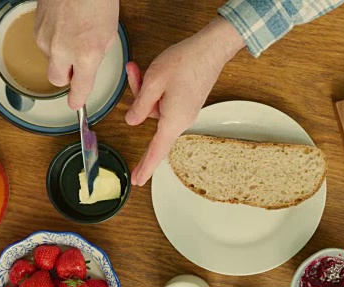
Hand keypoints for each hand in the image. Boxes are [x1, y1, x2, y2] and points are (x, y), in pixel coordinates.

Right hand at [34, 0, 118, 109]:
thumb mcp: (109, 34)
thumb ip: (97, 55)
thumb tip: (90, 64)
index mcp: (85, 55)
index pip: (79, 89)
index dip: (78, 100)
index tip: (76, 105)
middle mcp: (62, 50)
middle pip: (57, 80)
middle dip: (66, 78)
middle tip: (75, 68)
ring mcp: (45, 38)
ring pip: (50, 58)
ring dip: (60, 53)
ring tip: (73, 33)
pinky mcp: (35, 27)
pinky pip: (44, 42)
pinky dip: (53, 38)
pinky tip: (64, 24)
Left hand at [125, 17, 244, 185]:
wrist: (211, 49)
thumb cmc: (185, 62)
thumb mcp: (153, 82)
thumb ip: (140, 105)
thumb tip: (132, 121)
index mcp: (173, 120)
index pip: (156, 151)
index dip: (145, 167)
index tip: (137, 181)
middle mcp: (182, 120)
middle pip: (151, 119)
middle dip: (139, 98)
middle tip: (135, 72)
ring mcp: (186, 111)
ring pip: (156, 107)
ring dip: (146, 88)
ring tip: (144, 66)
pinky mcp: (188, 102)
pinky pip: (165, 101)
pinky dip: (156, 87)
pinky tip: (155, 71)